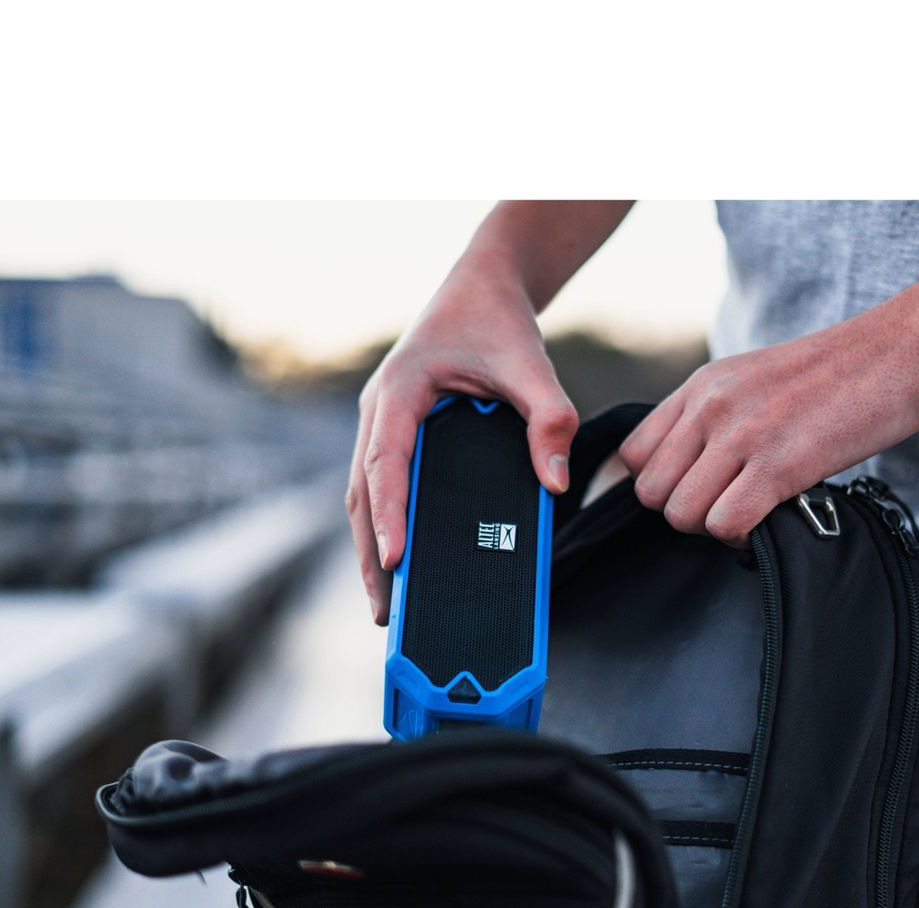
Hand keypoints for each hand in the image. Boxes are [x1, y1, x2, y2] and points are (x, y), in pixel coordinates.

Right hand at [347, 259, 577, 624]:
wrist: (481, 287)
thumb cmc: (498, 321)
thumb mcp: (529, 364)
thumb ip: (549, 418)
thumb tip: (556, 484)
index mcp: (400, 391)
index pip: (386, 463)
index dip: (387, 514)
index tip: (393, 560)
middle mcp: (380, 411)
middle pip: (362, 492)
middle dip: (369, 552)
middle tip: (385, 609)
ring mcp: (382, 424)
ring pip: (364, 494)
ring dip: (369, 546)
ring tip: (386, 602)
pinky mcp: (396, 434)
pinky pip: (381, 486)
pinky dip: (384, 524)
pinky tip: (400, 560)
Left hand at [618, 304, 918, 545]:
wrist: (903, 348)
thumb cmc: (838, 374)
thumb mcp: (753, 379)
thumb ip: (713, 416)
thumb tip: (689, 470)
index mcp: (700, 386)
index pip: (633, 455)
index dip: (661, 485)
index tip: (698, 490)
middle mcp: (711, 407)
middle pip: (651, 493)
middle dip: (685, 512)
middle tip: (728, 506)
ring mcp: (742, 434)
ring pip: (681, 514)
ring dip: (713, 527)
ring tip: (751, 513)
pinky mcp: (779, 464)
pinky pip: (725, 524)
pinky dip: (741, 538)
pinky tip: (769, 521)